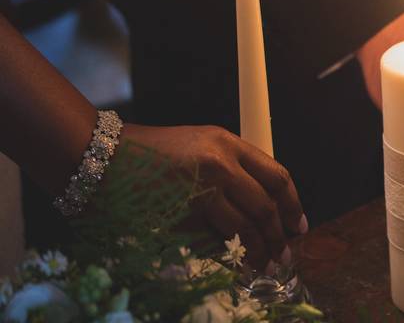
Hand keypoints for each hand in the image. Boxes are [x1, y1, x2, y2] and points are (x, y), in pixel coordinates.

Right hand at [121, 124, 306, 269]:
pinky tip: (233, 265)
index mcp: (227, 143)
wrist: (100, 157)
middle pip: (265, 206)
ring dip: (258, 251)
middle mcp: (220, 163)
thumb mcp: (199, 146)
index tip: (298, 225)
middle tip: (283, 255)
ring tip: (264, 265)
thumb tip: (261, 207)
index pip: (277, 176)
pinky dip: (227, 255)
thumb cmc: (148, 154)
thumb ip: (231, 169)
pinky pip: (213, 241)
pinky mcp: (180, 214)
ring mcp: (201, 189)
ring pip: (244, 227)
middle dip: (278, 236)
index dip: (293, 204)